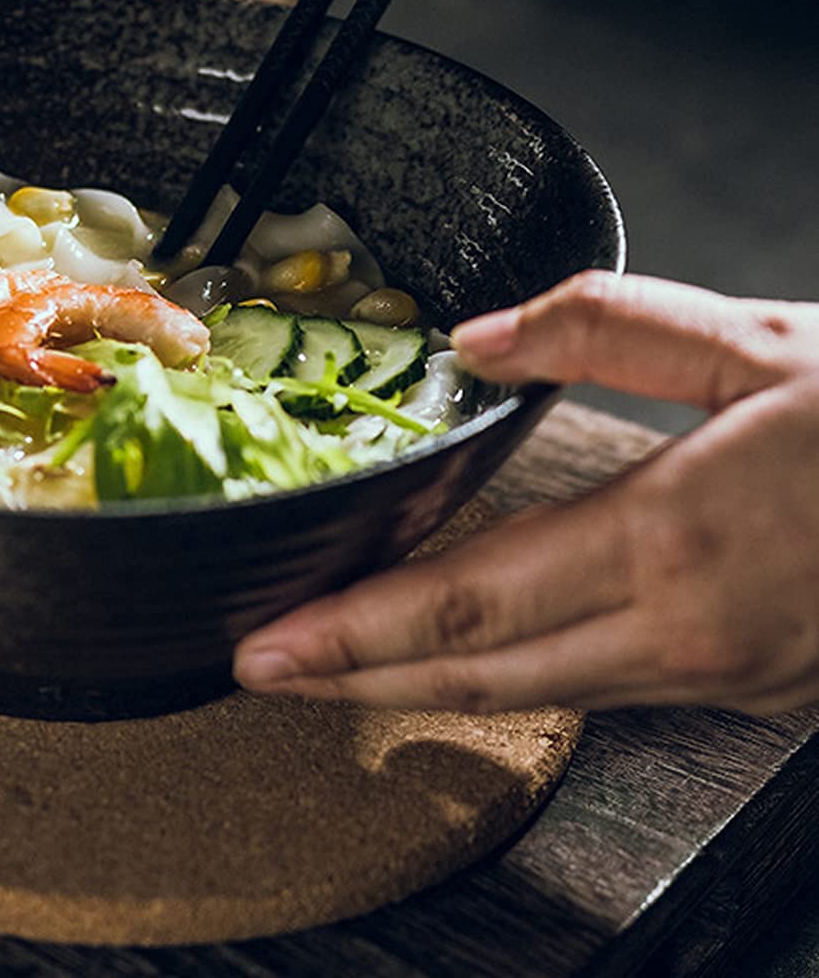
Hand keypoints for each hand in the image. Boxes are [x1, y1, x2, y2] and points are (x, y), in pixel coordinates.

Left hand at [234, 272, 818, 714]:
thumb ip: (610, 328)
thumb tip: (481, 337)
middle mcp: (693, 635)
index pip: (467, 603)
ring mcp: (730, 676)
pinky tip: (483, 656)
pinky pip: (611, 689)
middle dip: (357, 680)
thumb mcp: (764, 342)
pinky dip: (521, 677)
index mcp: (677, 541)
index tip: (268, 643)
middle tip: (261, 674)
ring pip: (542, 696)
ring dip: (429, 684)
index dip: (353, 631)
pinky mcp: (762, 687)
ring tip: (344, 667)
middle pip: (482, 675)